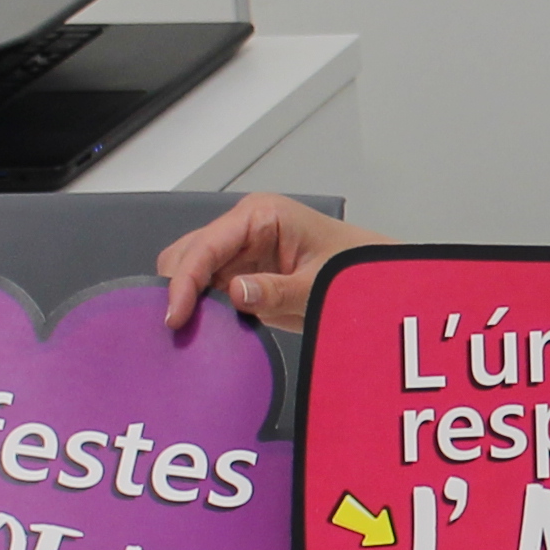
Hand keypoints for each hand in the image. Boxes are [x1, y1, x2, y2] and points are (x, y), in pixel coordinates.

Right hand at [158, 192, 388, 331]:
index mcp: (260, 216)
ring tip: (187, 334)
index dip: (185, 280)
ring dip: (188, 301)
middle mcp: (241, 228)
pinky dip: (202, 310)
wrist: (373, 280)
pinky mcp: (240, 275)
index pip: (206, 245)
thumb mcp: (319, 283)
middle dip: (179, 289)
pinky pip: (208, 291)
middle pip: (187, 255)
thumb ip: (278, 290)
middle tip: (178, 329)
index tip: (175, 316)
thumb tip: (234, 291)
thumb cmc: (353, 268)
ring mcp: (238, 252)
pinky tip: (202, 332)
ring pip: (191, 274)